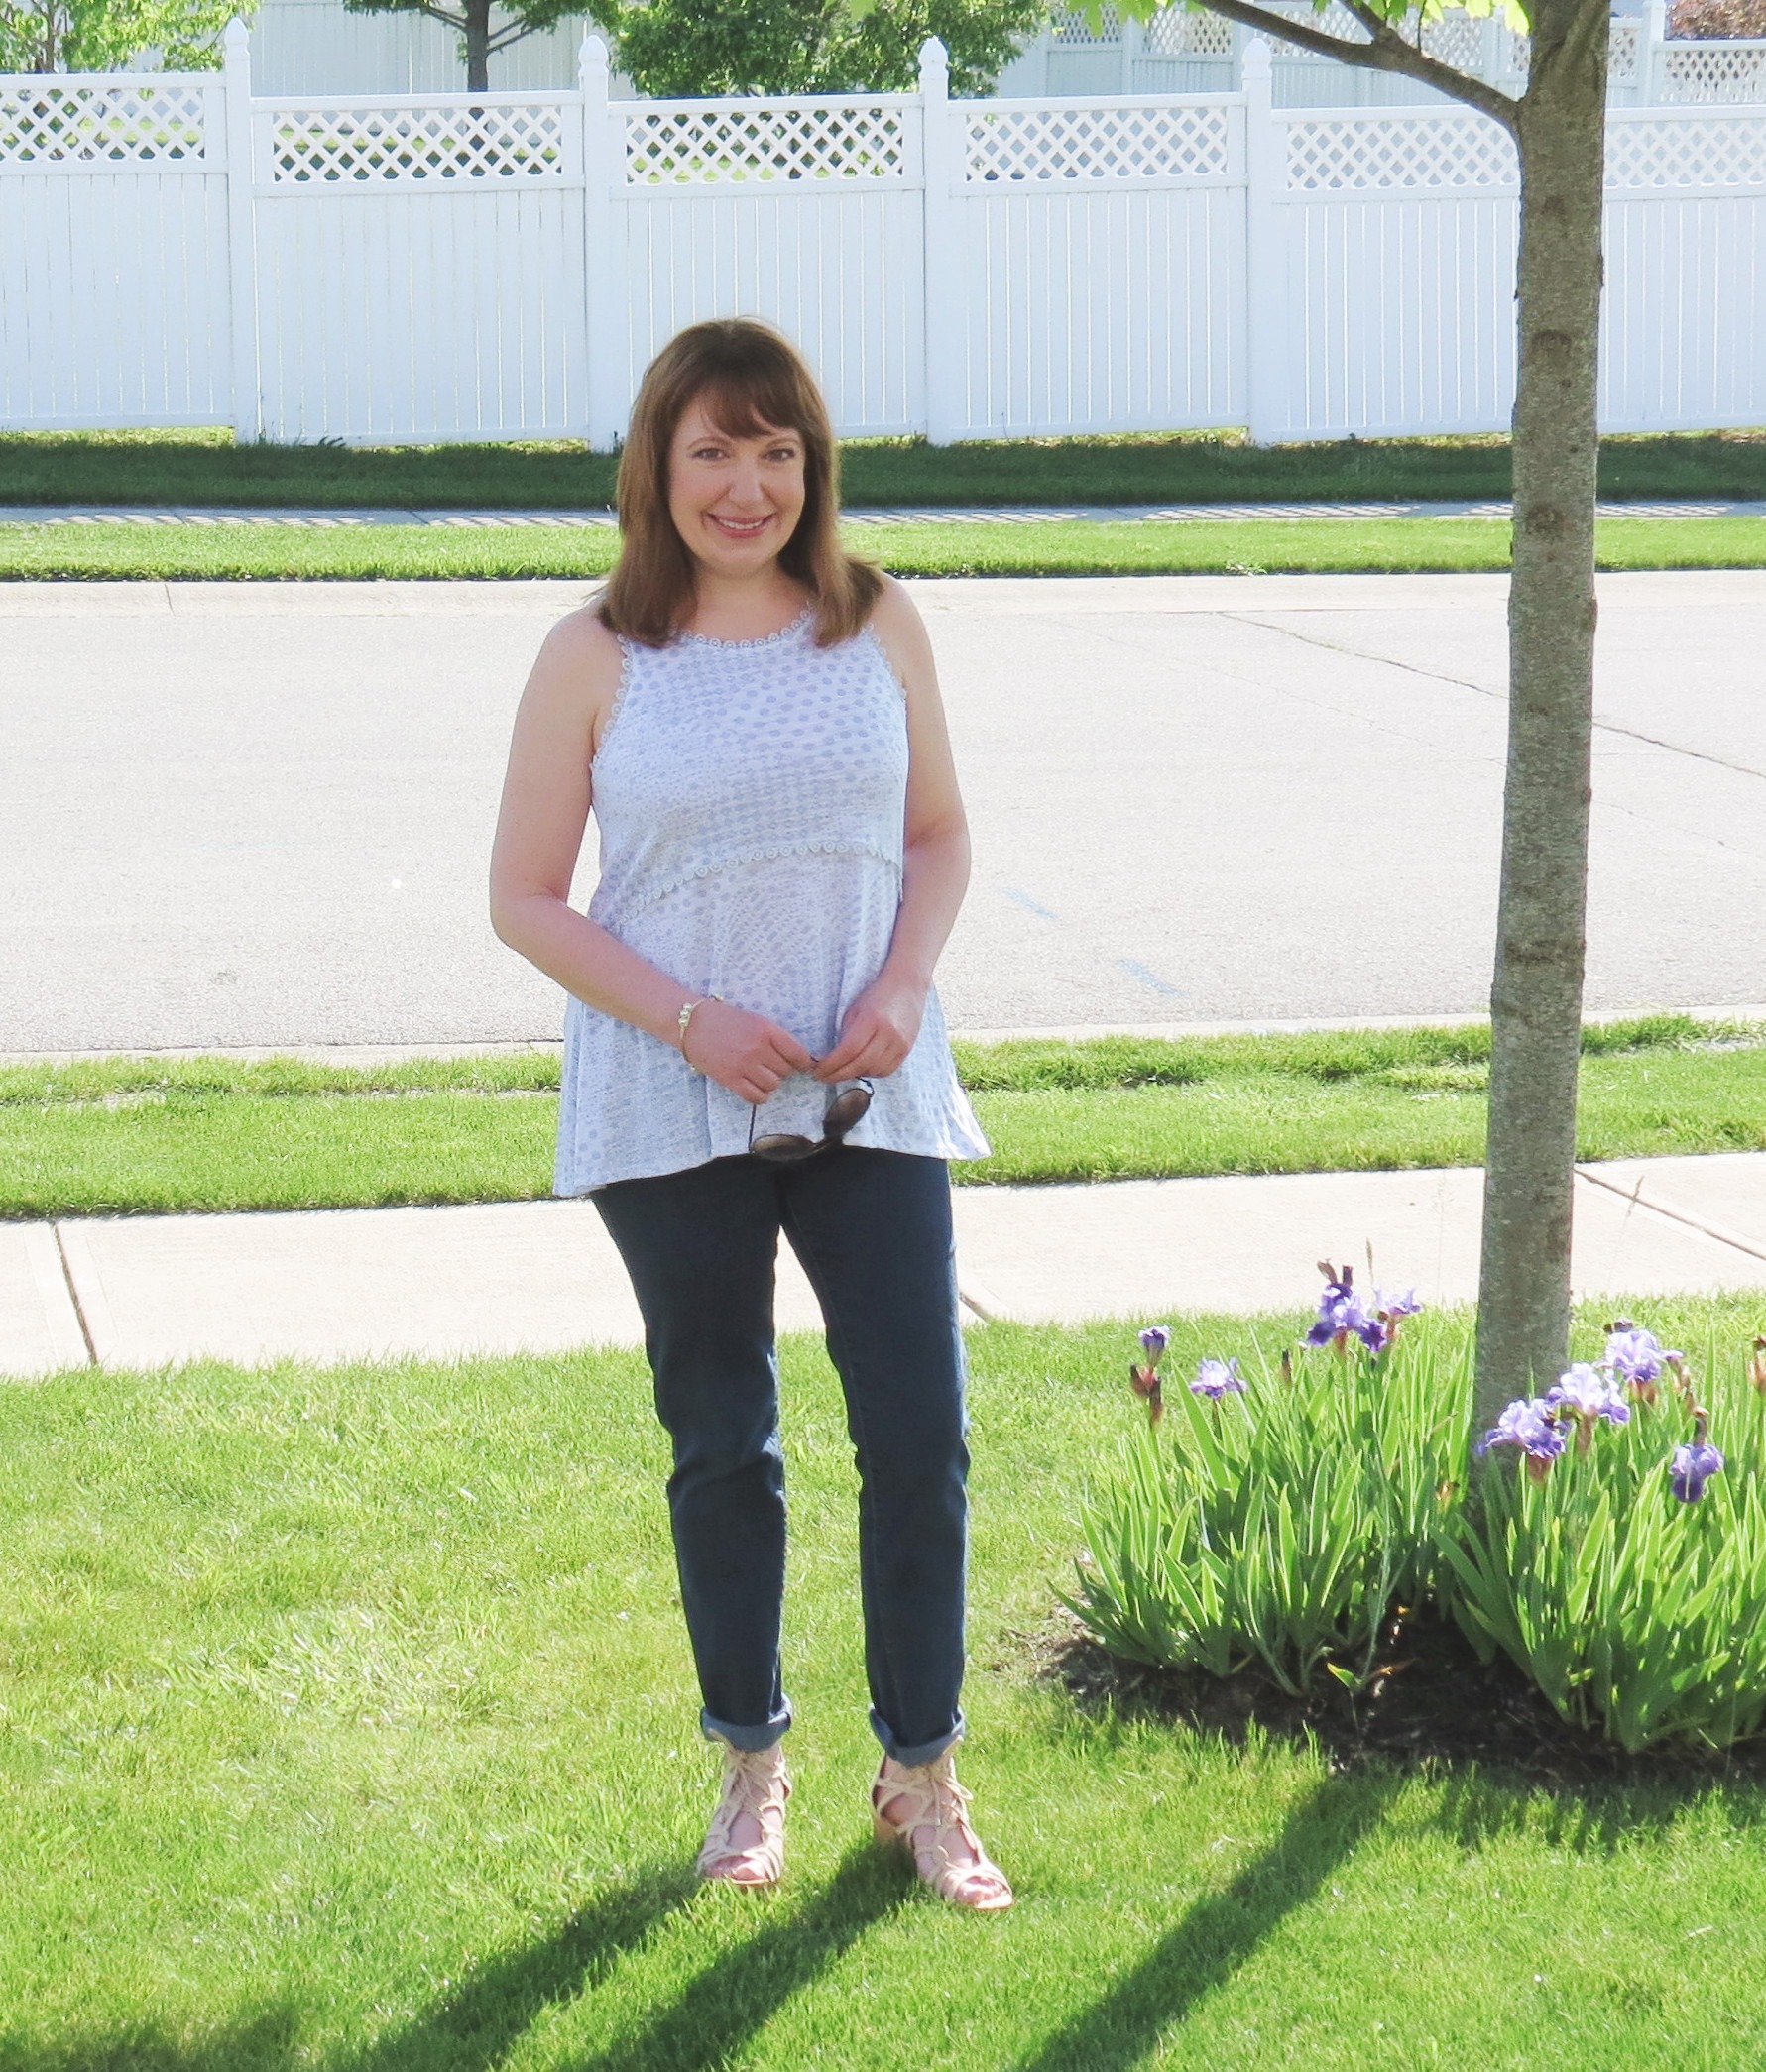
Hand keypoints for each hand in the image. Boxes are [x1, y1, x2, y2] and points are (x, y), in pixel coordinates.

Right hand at [682, 999, 815, 1103]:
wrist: (692, 1024)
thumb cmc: (724, 1020)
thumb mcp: (755, 1020)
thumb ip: (774, 1037)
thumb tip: (796, 1058)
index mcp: (766, 1029)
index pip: (798, 1053)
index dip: (803, 1062)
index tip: (802, 1065)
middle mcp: (757, 1047)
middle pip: (786, 1071)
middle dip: (782, 1070)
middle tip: (770, 1065)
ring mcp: (743, 1064)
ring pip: (773, 1085)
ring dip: (770, 1083)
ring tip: (760, 1075)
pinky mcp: (730, 1078)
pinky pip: (755, 1096)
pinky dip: (759, 1095)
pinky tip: (755, 1088)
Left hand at [814, 972, 926, 1081]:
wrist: (907, 986)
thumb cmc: (877, 995)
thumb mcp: (854, 1010)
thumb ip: (845, 1034)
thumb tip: (832, 1058)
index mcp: (871, 1019)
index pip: (848, 1050)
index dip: (831, 1064)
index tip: (818, 1070)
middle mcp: (888, 1033)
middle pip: (860, 1064)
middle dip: (838, 1074)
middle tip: (824, 1077)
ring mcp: (900, 1043)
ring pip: (873, 1070)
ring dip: (855, 1074)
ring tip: (842, 1070)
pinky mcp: (907, 1049)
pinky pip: (887, 1071)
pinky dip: (872, 1072)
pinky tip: (862, 1067)